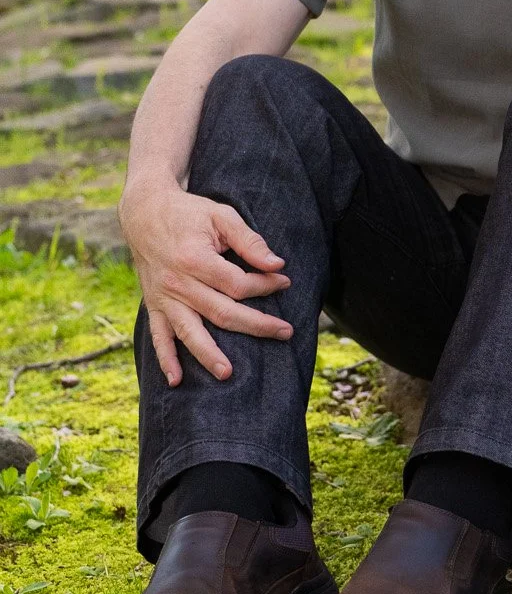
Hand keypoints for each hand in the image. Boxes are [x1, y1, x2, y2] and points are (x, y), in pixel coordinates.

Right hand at [119, 182, 292, 386]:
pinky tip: (176, 380)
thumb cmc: (188, 213)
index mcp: (195, 259)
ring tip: (228, 375)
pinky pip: (158, 336)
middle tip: (285, 333)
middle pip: (222, 313)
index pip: (238, 284)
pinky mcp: (154, 305)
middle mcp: (178, 283)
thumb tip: (276, 263)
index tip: (284, 282)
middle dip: (256, 326)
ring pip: (190, 332)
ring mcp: (164, 297)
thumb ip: (249, 240)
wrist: (144, 212)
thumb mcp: (221, 216)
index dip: (265, 286)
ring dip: (208, 355)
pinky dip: (166, 359)